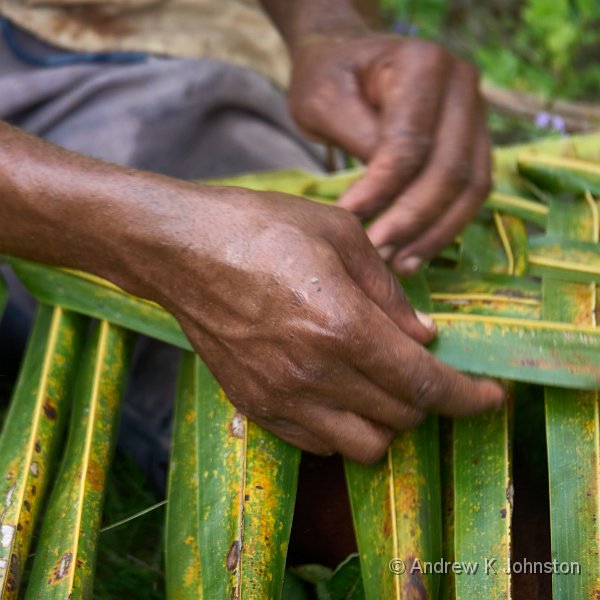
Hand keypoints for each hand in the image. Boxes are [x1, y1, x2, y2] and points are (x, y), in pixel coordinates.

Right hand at [147, 188, 503, 462]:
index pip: (426, 383)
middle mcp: (315, 374)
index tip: (492, 397)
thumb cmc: (259, 228)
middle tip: (422, 368)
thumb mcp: (341, 235)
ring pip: (363, 446)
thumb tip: (425, 335)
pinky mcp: (254, 406)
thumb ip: (391, 292)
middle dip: (426, 398)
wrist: (180, 249)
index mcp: (343, 326)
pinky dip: (343, 427)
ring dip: (386, 420)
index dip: (469, 397)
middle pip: (401, 418)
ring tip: (379, 385)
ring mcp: (281, 397)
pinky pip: (318, 444)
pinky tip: (337, 390)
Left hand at [288, 33, 490, 274]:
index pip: (409, 146)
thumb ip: (356, 140)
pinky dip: (445, 227)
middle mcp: (462, 86)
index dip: (380, 192)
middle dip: (410, 221)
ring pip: (470, 188)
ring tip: (398, 266)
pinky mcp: (474, 142)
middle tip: (376, 256)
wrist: (348, 62)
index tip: (347, 222)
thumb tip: (382, 197)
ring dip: (434, 234)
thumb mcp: (324, 101)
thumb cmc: (330, 78)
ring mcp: (475, 114)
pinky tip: (415, 253)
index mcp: (424, 65)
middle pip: (448, 171)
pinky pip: (470, 194)